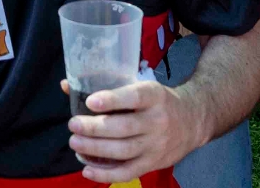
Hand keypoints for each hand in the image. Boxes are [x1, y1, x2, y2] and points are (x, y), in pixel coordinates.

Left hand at [65, 78, 207, 182]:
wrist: (193, 120)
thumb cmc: (157, 100)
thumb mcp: (140, 85)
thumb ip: (107, 86)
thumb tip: (66, 85)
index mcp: (154, 96)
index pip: (134, 97)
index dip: (112, 100)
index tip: (91, 102)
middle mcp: (157, 121)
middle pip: (124, 128)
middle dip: (95, 128)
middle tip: (73, 125)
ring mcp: (156, 145)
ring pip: (124, 151)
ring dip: (95, 149)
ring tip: (75, 142)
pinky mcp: (153, 163)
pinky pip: (128, 172)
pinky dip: (106, 174)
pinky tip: (87, 169)